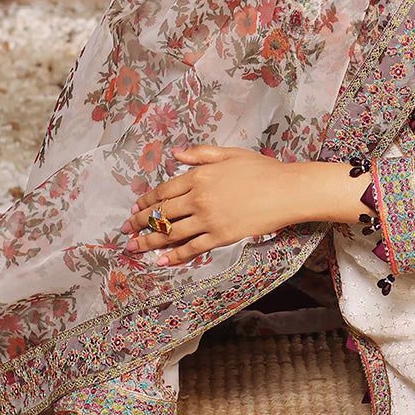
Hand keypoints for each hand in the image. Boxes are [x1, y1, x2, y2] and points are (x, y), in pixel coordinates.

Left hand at [125, 146, 369, 265]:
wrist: (287, 191)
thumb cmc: (262, 169)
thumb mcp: (229, 154)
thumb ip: (200, 155)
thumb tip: (176, 154)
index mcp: (199, 176)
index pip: (164, 191)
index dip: (147, 201)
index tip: (136, 208)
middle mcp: (199, 198)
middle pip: (162, 213)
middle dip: (141, 222)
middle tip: (127, 231)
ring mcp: (209, 219)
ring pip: (171, 233)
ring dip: (149, 241)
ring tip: (134, 248)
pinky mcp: (220, 237)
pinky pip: (192, 248)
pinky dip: (174, 255)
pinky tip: (162, 260)